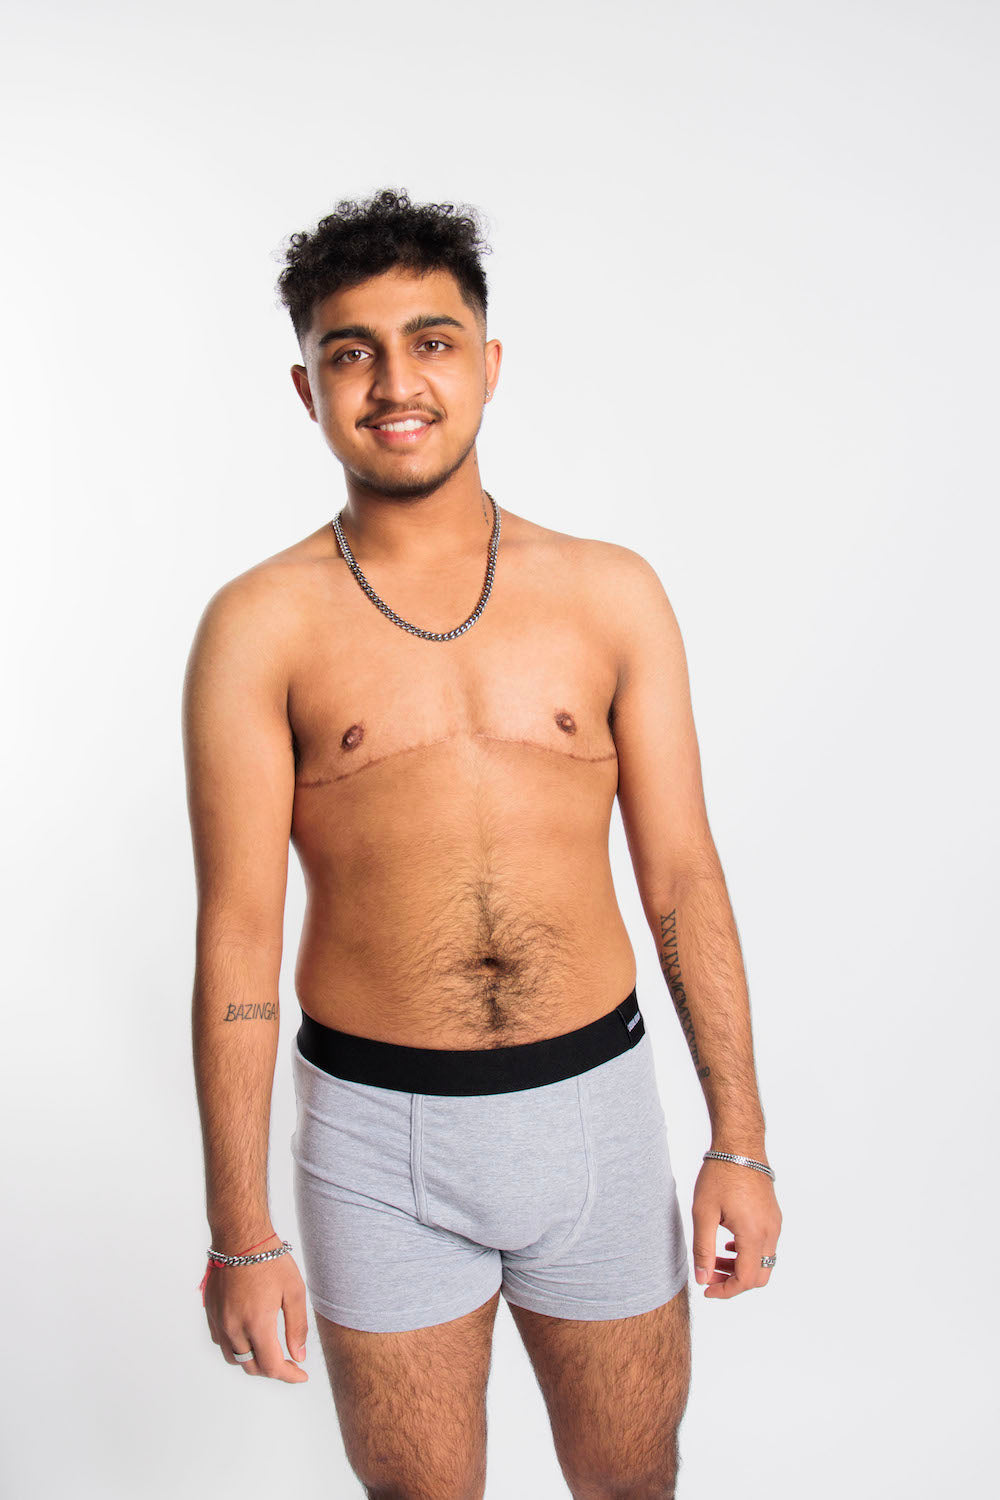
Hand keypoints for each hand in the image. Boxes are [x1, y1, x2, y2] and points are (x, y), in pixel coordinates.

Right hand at [205, 1246, 310, 1381]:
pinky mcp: (211, 1313)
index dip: (289, 1375)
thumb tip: (299, 1356)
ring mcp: (219, 1321)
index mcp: (257, 1323)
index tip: (301, 1374)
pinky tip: (249, 1335)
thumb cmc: (270, 1260)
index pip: (272, 1366)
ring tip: (269, 1350)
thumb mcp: (293, 1291)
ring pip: (234, 1358)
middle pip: (252, 1367)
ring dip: (252, 1360)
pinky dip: (236, 1347)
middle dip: (272, 1370)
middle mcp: (234, 1327)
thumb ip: (297, 1327)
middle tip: (289, 1362)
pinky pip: (222, 1342)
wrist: (240, 1237)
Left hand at [691, 1157, 781, 1298]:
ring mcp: (775, 1224)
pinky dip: (749, 1253)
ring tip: (716, 1260)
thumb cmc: (720, 1175)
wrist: (740, 1146)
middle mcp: (770, 1232)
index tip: (707, 1290)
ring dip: (741, 1268)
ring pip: (764, 1262)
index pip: (745, 1280)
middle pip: (759, 1277)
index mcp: (753, 1234)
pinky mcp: (774, 1216)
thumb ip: (703, 1249)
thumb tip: (702, 1278)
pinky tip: (729, 1244)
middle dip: (734, 1282)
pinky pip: (767, 1246)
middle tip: (710, 1276)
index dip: (726, 1291)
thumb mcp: (703, 1213)